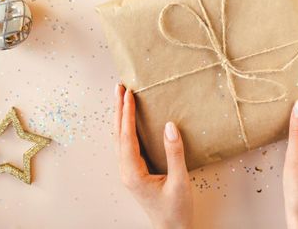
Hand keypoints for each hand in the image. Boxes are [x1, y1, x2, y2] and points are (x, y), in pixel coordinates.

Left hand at [114, 84, 192, 228]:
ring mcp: (129, 172)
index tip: (128, 94)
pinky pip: (126, 145)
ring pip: (120, 139)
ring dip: (120, 117)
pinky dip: (125, 128)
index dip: (127, 113)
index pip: (127, 136)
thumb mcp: (179, 181)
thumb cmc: (176, 210)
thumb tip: (169, 125)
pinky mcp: (135, 172)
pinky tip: (128, 121)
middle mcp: (126, 171)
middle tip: (118, 87)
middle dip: (118, 109)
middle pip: (118, 134)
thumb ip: (174, 153)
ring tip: (121, 98)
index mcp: (133, 173)